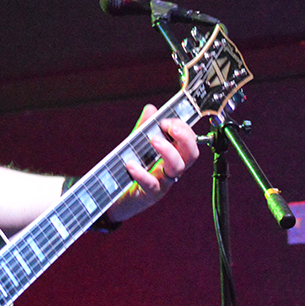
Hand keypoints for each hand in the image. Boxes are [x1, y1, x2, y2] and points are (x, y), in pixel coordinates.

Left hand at [107, 104, 198, 222]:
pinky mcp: (149, 195)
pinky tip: (131, 165)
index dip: (183, 128)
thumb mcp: (136, 145)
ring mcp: (163, 182)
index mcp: (172, 155)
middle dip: (185, 138)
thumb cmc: (131, 169)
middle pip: (191, 154)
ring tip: (154, 140)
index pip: (189, 141)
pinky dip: (142, 174)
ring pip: (177, 168)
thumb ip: (144, 128)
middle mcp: (171, 169)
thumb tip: (151, 108)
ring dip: (168, 151)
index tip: (166, 120)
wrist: (113, 196)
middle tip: (168, 127)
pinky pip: (151, 185)